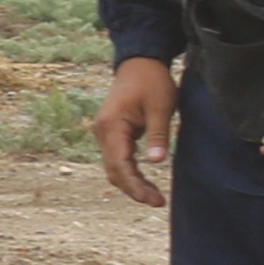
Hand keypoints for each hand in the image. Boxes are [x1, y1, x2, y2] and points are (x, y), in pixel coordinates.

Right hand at [95, 57, 177, 210]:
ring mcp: (105, 133)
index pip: (120, 165)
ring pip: (114, 167)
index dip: (135, 185)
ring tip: (154, 196)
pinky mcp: (112, 132)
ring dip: (132, 183)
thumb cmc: (152, 81)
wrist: (139, 62)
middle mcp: (103, 132)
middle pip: (114, 170)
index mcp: (112, 126)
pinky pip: (118, 158)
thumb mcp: (160, 107)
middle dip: (134, 189)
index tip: (152, 199)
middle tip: (157, 202)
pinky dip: (130, 172)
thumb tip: (157, 163)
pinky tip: (145, 181)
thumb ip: (157, 136)